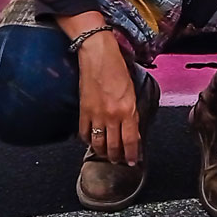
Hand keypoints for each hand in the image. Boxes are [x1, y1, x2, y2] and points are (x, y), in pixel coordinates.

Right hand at [77, 33, 141, 165]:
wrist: (97, 55)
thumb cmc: (117, 68)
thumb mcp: (132, 92)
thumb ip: (132, 113)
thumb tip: (132, 131)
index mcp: (128, 110)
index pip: (130, 141)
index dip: (132, 155)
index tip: (133, 161)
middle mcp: (112, 116)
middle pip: (114, 147)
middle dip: (117, 158)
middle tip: (119, 161)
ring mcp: (96, 114)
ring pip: (98, 144)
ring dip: (102, 152)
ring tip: (106, 154)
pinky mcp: (83, 110)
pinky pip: (84, 133)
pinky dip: (87, 140)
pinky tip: (91, 140)